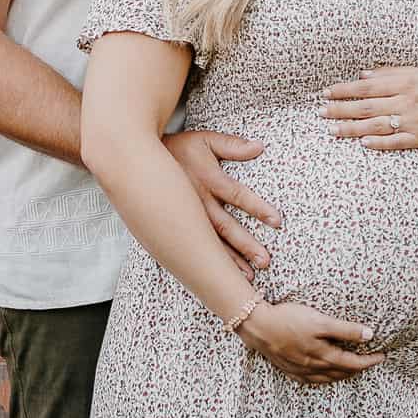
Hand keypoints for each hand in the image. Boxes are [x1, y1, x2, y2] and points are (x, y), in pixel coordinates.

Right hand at [164, 129, 280, 271]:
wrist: (140, 160)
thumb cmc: (178, 148)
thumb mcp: (204, 141)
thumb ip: (231, 145)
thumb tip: (259, 147)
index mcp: (208, 180)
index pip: (237, 195)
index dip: (258, 208)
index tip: (277, 221)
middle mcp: (199, 201)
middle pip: (226, 226)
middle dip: (246, 245)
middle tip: (265, 261)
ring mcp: (187, 217)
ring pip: (211, 242)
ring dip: (230, 260)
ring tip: (249, 276)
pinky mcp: (178, 226)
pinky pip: (196, 246)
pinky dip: (209, 261)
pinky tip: (221, 274)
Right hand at [239, 300, 386, 385]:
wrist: (258, 326)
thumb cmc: (288, 319)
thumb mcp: (320, 321)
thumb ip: (345, 329)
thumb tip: (369, 334)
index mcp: (323, 355)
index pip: (353, 362)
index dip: (369, 361)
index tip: (382, 356)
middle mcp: (313, 366)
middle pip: (341, 372)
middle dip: (358, 368)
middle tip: (370, 362)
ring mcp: (299, 369)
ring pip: (326, 378)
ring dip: (342, 375)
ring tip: (351, 371)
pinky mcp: (288, 368)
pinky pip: (309, 380)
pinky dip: (321, 379)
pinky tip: (322, 376)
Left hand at [320, 67, 417, 151]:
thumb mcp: (414, 72)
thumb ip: (389, 73)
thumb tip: (362, 76)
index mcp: (404, 83)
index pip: (367, 87)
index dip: (345, 90)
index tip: (326, 93)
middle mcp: (406, 102)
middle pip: (367, 107)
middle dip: (341, 110)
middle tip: (321, 112)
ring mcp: (412, 121)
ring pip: (377, 125)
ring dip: (352, 128)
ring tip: (332, 130)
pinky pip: (396, 142)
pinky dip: (379, 143)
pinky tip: (362, 143)